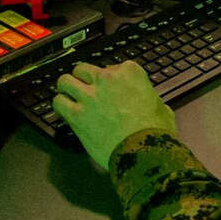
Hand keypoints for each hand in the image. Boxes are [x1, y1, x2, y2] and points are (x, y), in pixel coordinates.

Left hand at [52, 61, 177, 168]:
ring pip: (65, 81)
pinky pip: (58, 102)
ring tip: (69, 97)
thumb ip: (151, 100)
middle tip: (84, 90)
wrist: (145, 152)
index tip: (109, 90)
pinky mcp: (76, 114)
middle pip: (83, 69)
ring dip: (66, 89)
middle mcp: (106, 78)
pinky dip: (60, 105)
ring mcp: (89, 95)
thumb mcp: (162, 108)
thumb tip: (151, 105)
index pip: (111, 67)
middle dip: (83, 80)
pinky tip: (64, 111)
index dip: (108, 80)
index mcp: (129, 72)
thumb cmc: (156, 132)